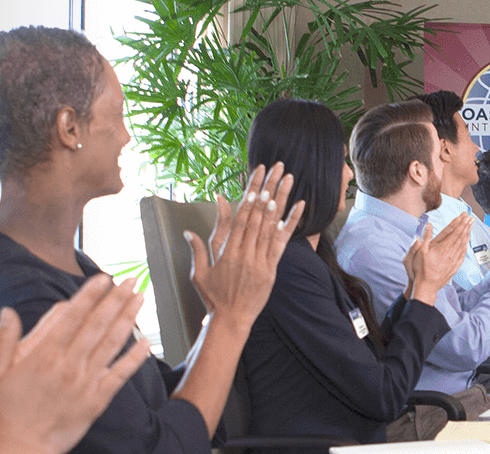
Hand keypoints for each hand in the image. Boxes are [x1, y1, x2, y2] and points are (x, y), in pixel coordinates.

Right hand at [0, 275, 150, 453]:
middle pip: (99, 324)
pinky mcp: (96, 401)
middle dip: (117, 298)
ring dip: (129, 318)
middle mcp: (69, 365)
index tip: (103, 277)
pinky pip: (121, 374)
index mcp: (44, 354)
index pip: (73, 315)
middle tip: (130, 279)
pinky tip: (147, 343)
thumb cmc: (2, 413)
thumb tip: (8, 312)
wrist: (18, 449)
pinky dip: (135, 357)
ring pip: (113, 343)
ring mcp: (86, 383)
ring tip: (141, 299)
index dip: (90, 294)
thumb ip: (2, 339)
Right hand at [184, 164, 306, 333]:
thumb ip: (198, 247)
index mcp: (227, 252)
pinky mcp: (272, 269)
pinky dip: (291, 223)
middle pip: (258, 215)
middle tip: (276, 167)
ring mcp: (261, 262)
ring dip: (281, 199)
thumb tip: (189, 229)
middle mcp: (245, 254)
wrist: (231, 321)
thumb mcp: (199, 272)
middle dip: (267, 188)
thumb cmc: (213, 297)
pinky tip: (300, 206)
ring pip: (272, 225)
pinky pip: (282, 243)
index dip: (250, 195)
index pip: (240, 217)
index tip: (256, 176)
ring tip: (288, 178)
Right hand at [404, 213, 471, 306]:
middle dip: (466, 226)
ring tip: (470, 227)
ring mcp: (454, 260)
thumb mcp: (420, 252)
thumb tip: (429, 225)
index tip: (464, 216)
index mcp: (442, 247)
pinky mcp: (455, 266)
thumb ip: (426, 238)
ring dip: (467, 234)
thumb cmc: (422, 269)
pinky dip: (465, 246)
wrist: (427, 286)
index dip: (460, 223)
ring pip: (462, 244)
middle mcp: (450, 252)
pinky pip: (462, 254)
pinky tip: (467, 243)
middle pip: (460, 236)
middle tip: (470, 218)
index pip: (454, 232)